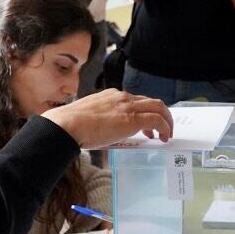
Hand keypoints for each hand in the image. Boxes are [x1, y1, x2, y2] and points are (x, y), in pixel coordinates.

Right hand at [45, 88, 172, 148]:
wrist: (68, 125)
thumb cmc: (72, 125)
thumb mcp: (89, 117)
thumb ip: (100, 120)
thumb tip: (103, 132)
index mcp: (111, 95)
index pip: (135, 100)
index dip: (144, 112)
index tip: (146, 126)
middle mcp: (122, 97)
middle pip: (151, 102)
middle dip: (162, 114)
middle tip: (163, 129)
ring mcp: (128, 106)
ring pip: (158, 108)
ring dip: (166, 121)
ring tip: (166, 134)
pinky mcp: (132, 119)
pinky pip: (157, 120)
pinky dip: (165, 128)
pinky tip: (163, 138)